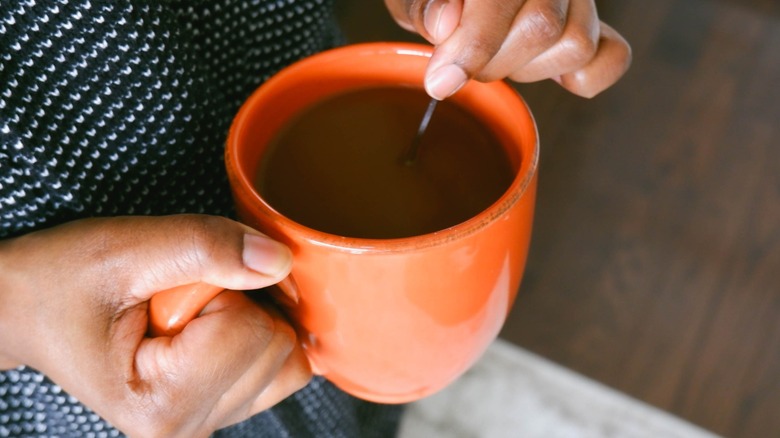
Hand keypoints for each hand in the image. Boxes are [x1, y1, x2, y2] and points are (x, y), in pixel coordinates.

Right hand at [0, 215, 310, 436]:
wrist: (26, 310)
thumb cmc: (58, 284)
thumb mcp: (122, 250)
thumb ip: (203, 248)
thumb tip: (278, 261)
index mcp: (161, 404)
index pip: (248, 330)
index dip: (218, 288)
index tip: (168, 289)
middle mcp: (188, 426)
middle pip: (276, 345)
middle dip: (236, 302)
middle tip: (174, 301)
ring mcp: (208, 420)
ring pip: (288, 357)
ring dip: (248, 316)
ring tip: (186, 313)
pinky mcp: (221, 406)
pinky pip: (282, 365)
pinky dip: (258, 332)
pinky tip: (211, 323)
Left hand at [384, 0, 631, 98]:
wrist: (457, 2)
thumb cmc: (435, 0)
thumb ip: (423, 4)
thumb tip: (444, 23)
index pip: (502, 0)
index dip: (472, 46)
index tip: (441, 81)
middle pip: (543, 28)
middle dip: (492, 61)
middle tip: (463, 63)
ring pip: (576, 44)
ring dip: (527, 68)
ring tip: (498, 56)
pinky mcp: (597, 26)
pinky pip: (612, 58)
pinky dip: (583, 78)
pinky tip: (544, 71)